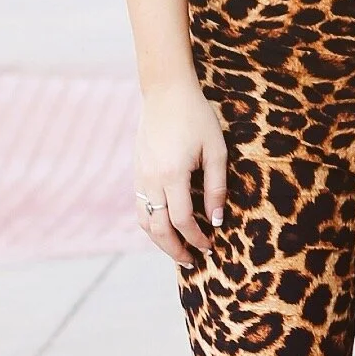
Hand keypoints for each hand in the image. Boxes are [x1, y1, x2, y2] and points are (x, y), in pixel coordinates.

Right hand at [134, 78, 227, 266]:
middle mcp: (151, 179)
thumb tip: (218, 220)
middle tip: (192, 262)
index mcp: (172, 175)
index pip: (182, 221)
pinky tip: (165, 228)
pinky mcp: (137, 171)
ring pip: (144, 220)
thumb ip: (216, 187)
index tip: (210, 247)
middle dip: (175, 249)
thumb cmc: (197, 118)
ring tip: (178, 251)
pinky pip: (140, 206)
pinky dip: (151, 223)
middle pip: (158, 229)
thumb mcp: (216, 150)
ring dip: (160, 241)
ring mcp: (140, 176)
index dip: (196, 238)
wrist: (166, 93)